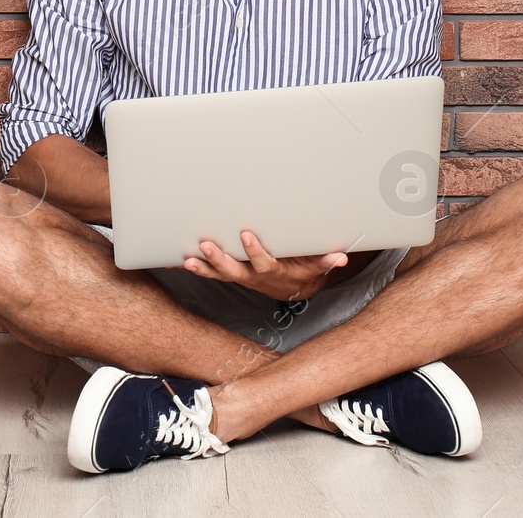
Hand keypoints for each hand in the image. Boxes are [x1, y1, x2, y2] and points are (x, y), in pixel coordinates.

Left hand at [183, 230, 348, 300]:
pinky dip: (197, 267)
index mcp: (273, 272)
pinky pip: (211, 272)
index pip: (263, 262)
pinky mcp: (230, 274)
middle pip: (234, 270)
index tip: (246, 234)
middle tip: (207, 245)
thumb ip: (326, 261)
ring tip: (188, 258)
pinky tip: (180, 260)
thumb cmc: (302, 271)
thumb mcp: (315, 267)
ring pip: (218, 274)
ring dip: (203, 266)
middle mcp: (253, 276)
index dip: (255, 251)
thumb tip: (342, 257)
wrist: (291, 289)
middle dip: (220, 259)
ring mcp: (240, 276)